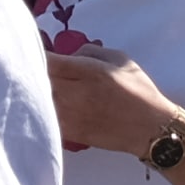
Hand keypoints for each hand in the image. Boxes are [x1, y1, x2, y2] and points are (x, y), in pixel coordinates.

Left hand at [43, 51, 178, 156]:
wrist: (150, 128)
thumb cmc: (139, 90)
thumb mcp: (120, 59)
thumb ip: (90, 51)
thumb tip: (68, 54)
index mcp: (90, 72)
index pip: (49, 61)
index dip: (36, 54)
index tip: (34, 51)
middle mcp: (77, 94)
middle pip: (39, 80)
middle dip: (34, 72)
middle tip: (35, 68)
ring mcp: (71, 115)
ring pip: (40, 101)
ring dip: (37, 92)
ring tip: (39, 87)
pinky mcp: (71, 133)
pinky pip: (46, 118)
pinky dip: (42, 111)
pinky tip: (47, 106)